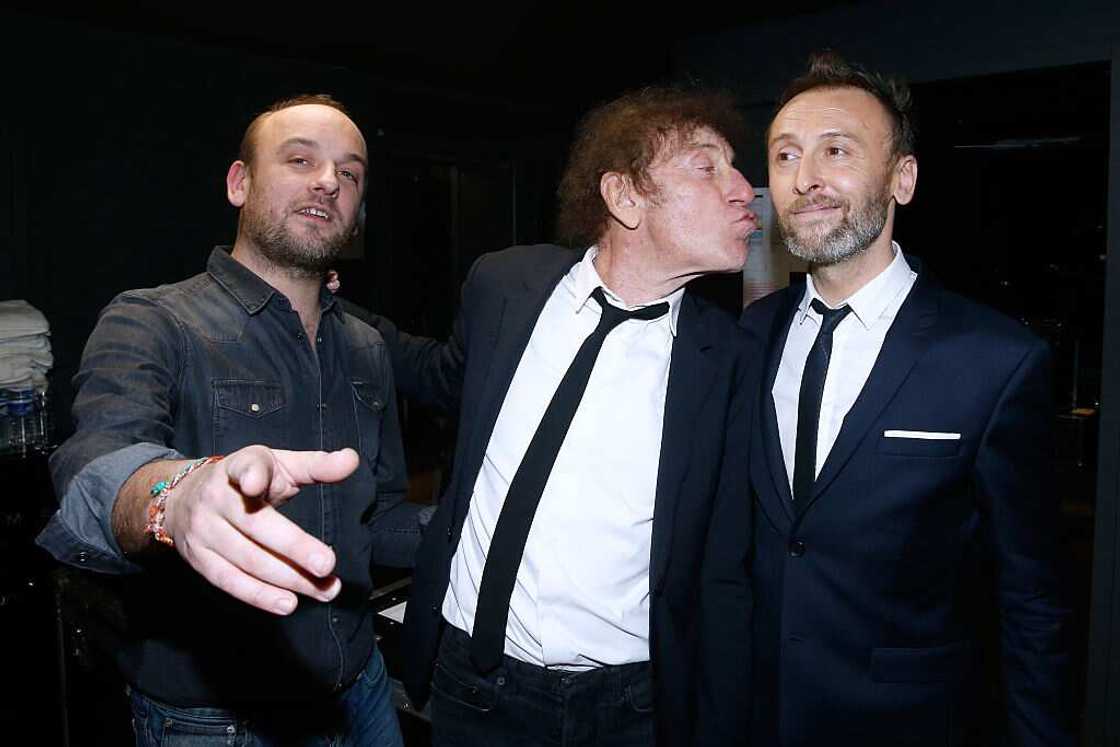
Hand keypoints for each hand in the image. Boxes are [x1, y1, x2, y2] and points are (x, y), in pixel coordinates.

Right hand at [162, 445, 359, 614]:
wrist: (183, 497)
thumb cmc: (246, 479)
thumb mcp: (278, 464)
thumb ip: (316, 465)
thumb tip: (352, 460)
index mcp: (238, 467)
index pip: (245, 467)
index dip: (251, 474)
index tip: (256, 483)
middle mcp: (216, 498)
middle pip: (256, 525)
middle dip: (293, 548)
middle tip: (327, 565)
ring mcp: (204, 531)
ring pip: (248, 559)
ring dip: (288, 579)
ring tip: (324, 590)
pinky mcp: (199, 559)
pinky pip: (230, 581)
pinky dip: (259, 595)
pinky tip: (287, 603)